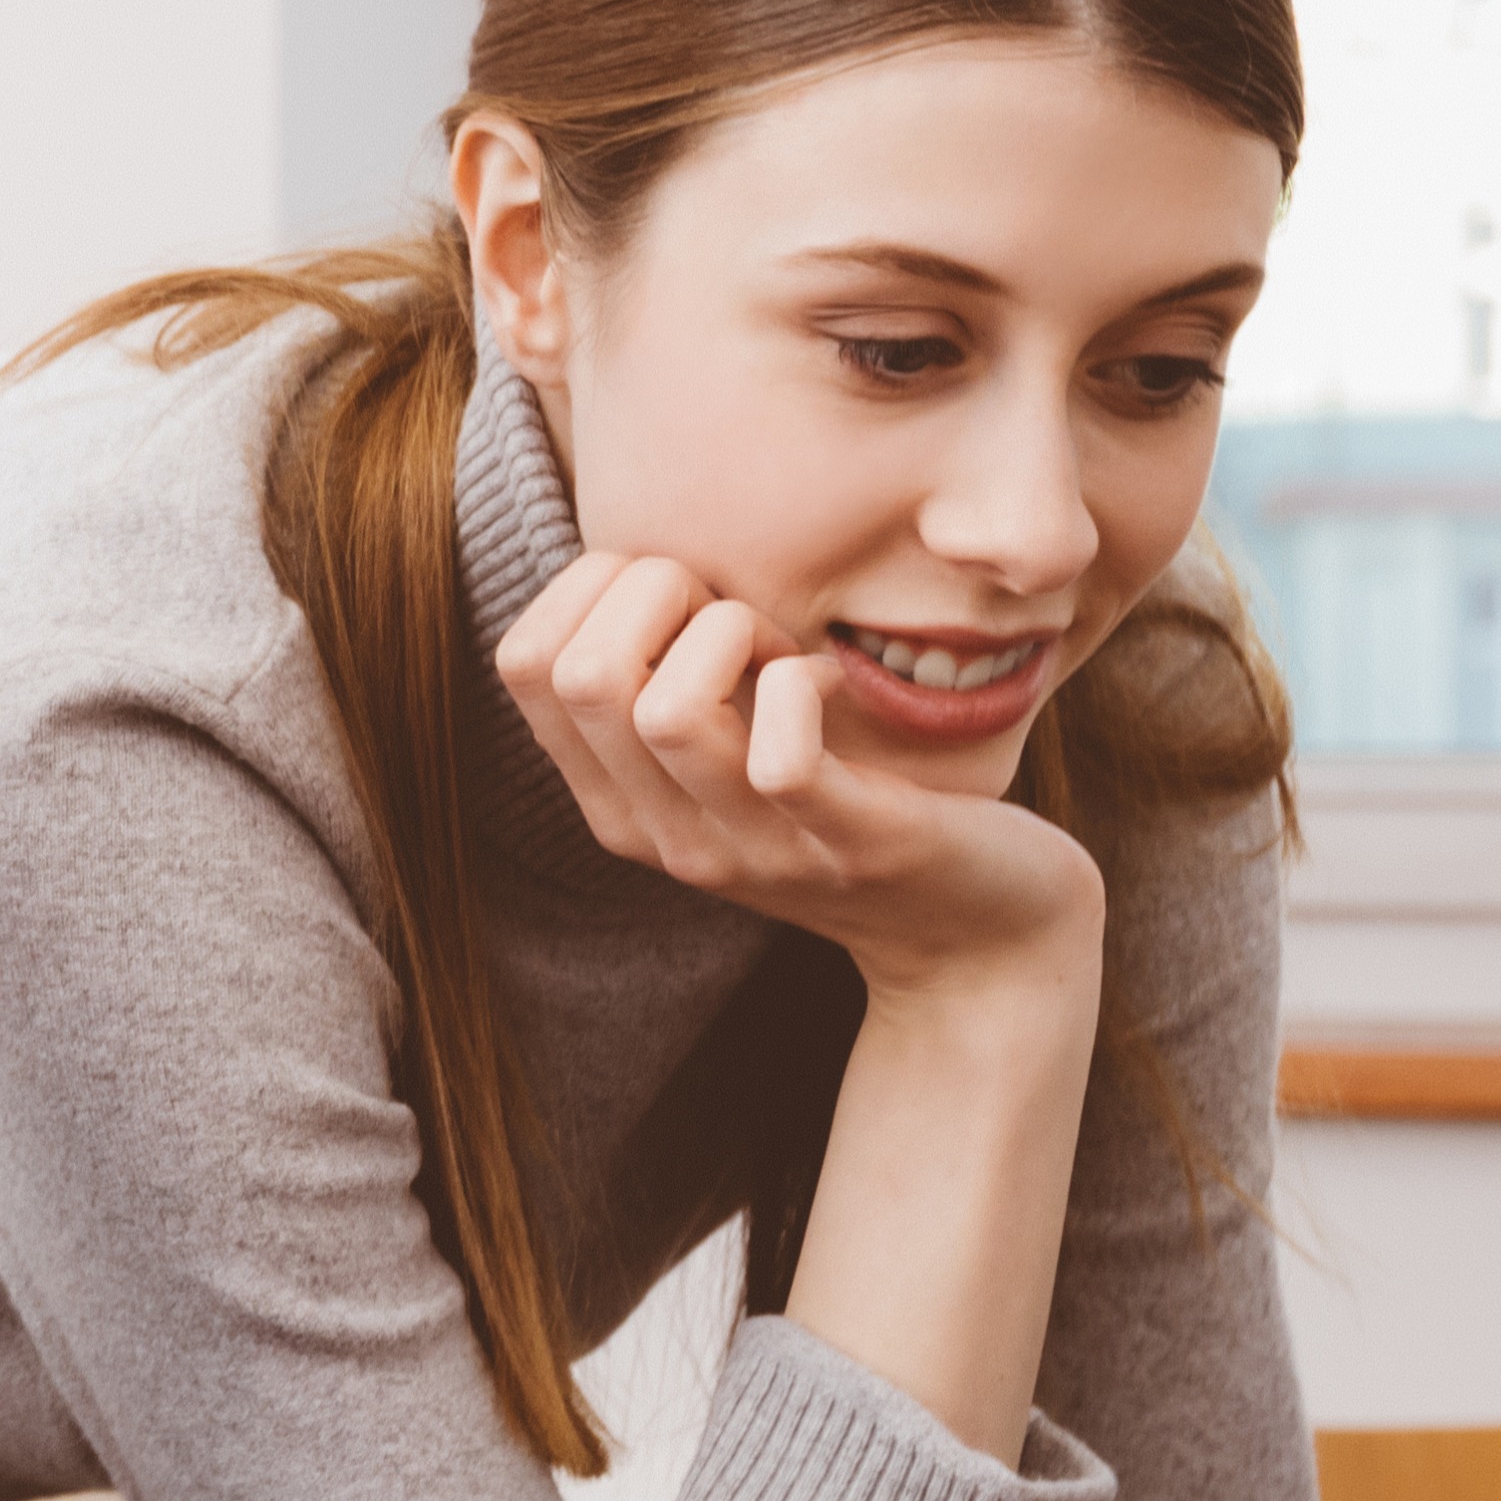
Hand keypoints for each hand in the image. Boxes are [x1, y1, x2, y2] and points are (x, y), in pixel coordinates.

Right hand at [493, 548, 1103, 998]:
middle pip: (580, 674)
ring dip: (732, 635)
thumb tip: (625, 565)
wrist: (976, 936)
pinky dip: (801, 688)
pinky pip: (781, 758)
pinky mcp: (847, 849)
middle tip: (736, 616)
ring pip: (663, 711)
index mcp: (619, 803)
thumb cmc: (854, 799)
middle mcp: (664, 835)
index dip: (592, 585)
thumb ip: (666, 682)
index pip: (523, 663)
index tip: (677, 601)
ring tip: (780, 653)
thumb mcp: (731, 750)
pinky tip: (828, 685)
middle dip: (657, 590)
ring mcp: (751, 850)